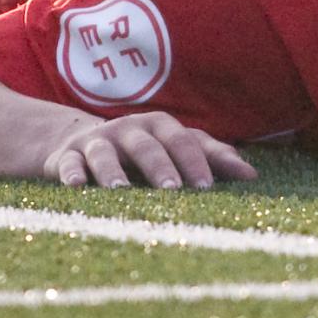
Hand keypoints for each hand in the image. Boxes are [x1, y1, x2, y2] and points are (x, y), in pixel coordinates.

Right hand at [42, 109, 257, 188]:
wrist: (79, 141)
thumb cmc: (141, 149)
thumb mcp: (174, 147)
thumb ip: (210, 157)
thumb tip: (252, 175)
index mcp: (159, 126)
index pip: (183, 141)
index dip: (196, 162)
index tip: (208, 187)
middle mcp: (128, 129)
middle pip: (147, 145)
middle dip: (160, 166)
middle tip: (173, 190)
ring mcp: (96, 141)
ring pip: (105, 153)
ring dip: (113, 171)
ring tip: (121, 191)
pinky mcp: (66, 157)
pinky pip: (67, 164)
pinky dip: (71, 174)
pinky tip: (77, 187)